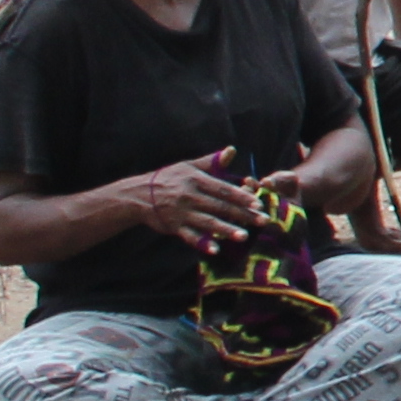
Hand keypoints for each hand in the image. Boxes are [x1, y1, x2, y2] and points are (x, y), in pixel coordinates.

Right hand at [117, 158, 267, 244]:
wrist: (138, 195)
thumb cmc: (168, 178)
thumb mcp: (188, 166)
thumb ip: (212, 161)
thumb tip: (232, 150)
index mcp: (196, 180)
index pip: (223, 189)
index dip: (241, 196)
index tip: (258, 203)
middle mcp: (190, 196)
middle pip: (220, 206)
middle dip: (243, 214)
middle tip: (263, 221)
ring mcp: (181, 213)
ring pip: (208, 222)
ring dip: (226, 230)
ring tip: (243, 236)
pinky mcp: (174, 226)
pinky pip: (190, 236)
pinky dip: (202, 243)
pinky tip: (215, 250)